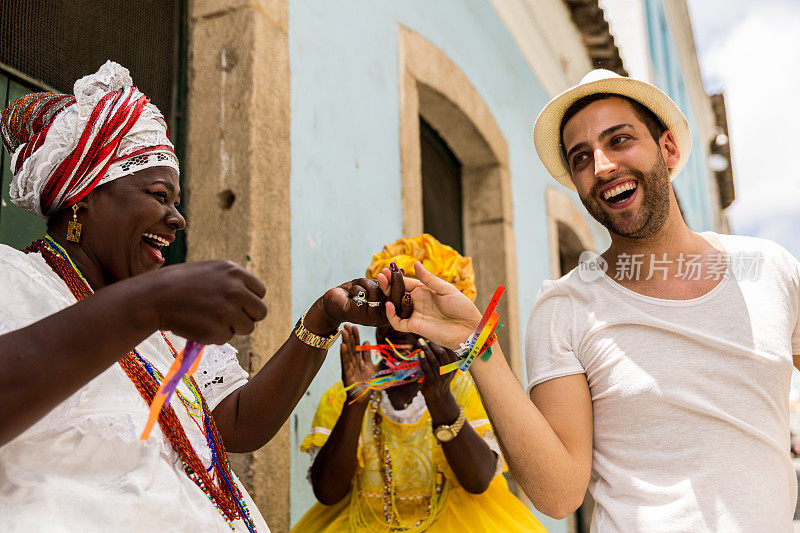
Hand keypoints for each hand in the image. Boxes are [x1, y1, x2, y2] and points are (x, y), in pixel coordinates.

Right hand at [140, 260, 267, 344]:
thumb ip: (232, 283)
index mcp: (234, 272)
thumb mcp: (209, 272)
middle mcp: (236, 290)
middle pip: (260, 312)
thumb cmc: (178, 284)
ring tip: (209, 320)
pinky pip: (227, 338)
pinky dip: (214, 336)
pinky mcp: (218, 329)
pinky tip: (197, 325)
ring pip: (247, 328)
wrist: (153, 297)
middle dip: (248, 318)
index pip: (261, 292)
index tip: (242, 306)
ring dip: (232, 328)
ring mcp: (228, 310)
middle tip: (232, 320)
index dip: (251, 301)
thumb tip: (251, 299)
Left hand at [309, 267, 411, 333]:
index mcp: (387, 314)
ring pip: (377, 291)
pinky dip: (357, 287)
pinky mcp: (359, 314)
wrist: (333, 302)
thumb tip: (403, 270)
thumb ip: (387, 283)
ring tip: (357, 285)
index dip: (404, 287)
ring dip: (366, 282)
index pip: (403, 304)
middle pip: (395, 298)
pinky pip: (364, 293)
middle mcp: (381, 318)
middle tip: (392, 266)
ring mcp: (371, 318)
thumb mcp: (374, 287)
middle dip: (394, 279)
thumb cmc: (355, 294)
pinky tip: (350, 292)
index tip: (401, 271)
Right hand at [340, 325, 375, 404]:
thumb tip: (367, 341)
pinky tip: (342, 346)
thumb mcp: (370, 366)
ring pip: (347, 352)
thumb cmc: (367, 383)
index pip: (357, 345)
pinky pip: (345, 362)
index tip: (353, 326)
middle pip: (351, 346)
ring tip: (343, 332)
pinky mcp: (347, 374)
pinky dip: (344, 354)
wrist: (363, 398)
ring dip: (345, 342)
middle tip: (346, 324)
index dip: (355, 336)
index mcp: (358, 359)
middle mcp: (353, 362)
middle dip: (349, 336)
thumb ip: (367, 355)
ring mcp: (349, 367)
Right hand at [378, 261, 480, 349]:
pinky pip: (398, 322)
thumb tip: (416, 263)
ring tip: (381, 285)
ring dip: (387, 296)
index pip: (406, 282)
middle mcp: (418, 302)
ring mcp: (416, 314)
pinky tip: (389, 304)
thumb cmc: (462, 308)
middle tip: (379, 276)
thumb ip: (430, 279)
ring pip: (395, 306)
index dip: (396, 277)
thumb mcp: (447, 290)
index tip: (386, 270)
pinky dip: (391, 315)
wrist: (469, 329)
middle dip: (388, 284)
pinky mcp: (415, 327)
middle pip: (398, 293)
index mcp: (425, 291)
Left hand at [418, 338, 456, 404]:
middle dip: (433, 344)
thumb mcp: (447, 369)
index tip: (434, 336)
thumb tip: (431, 342)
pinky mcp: (432, 381)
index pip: (450, 351)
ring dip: (426, 350)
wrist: (438, 396)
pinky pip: (427, 368)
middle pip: (442, 354)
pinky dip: (423, 360)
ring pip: (434, 360)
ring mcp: (441, 376)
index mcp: (454, 366)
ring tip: (421, 342)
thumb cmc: (440, 378)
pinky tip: (420, 353)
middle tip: (425, 338)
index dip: (442, 343)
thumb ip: (443, 358)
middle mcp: (449, 371)